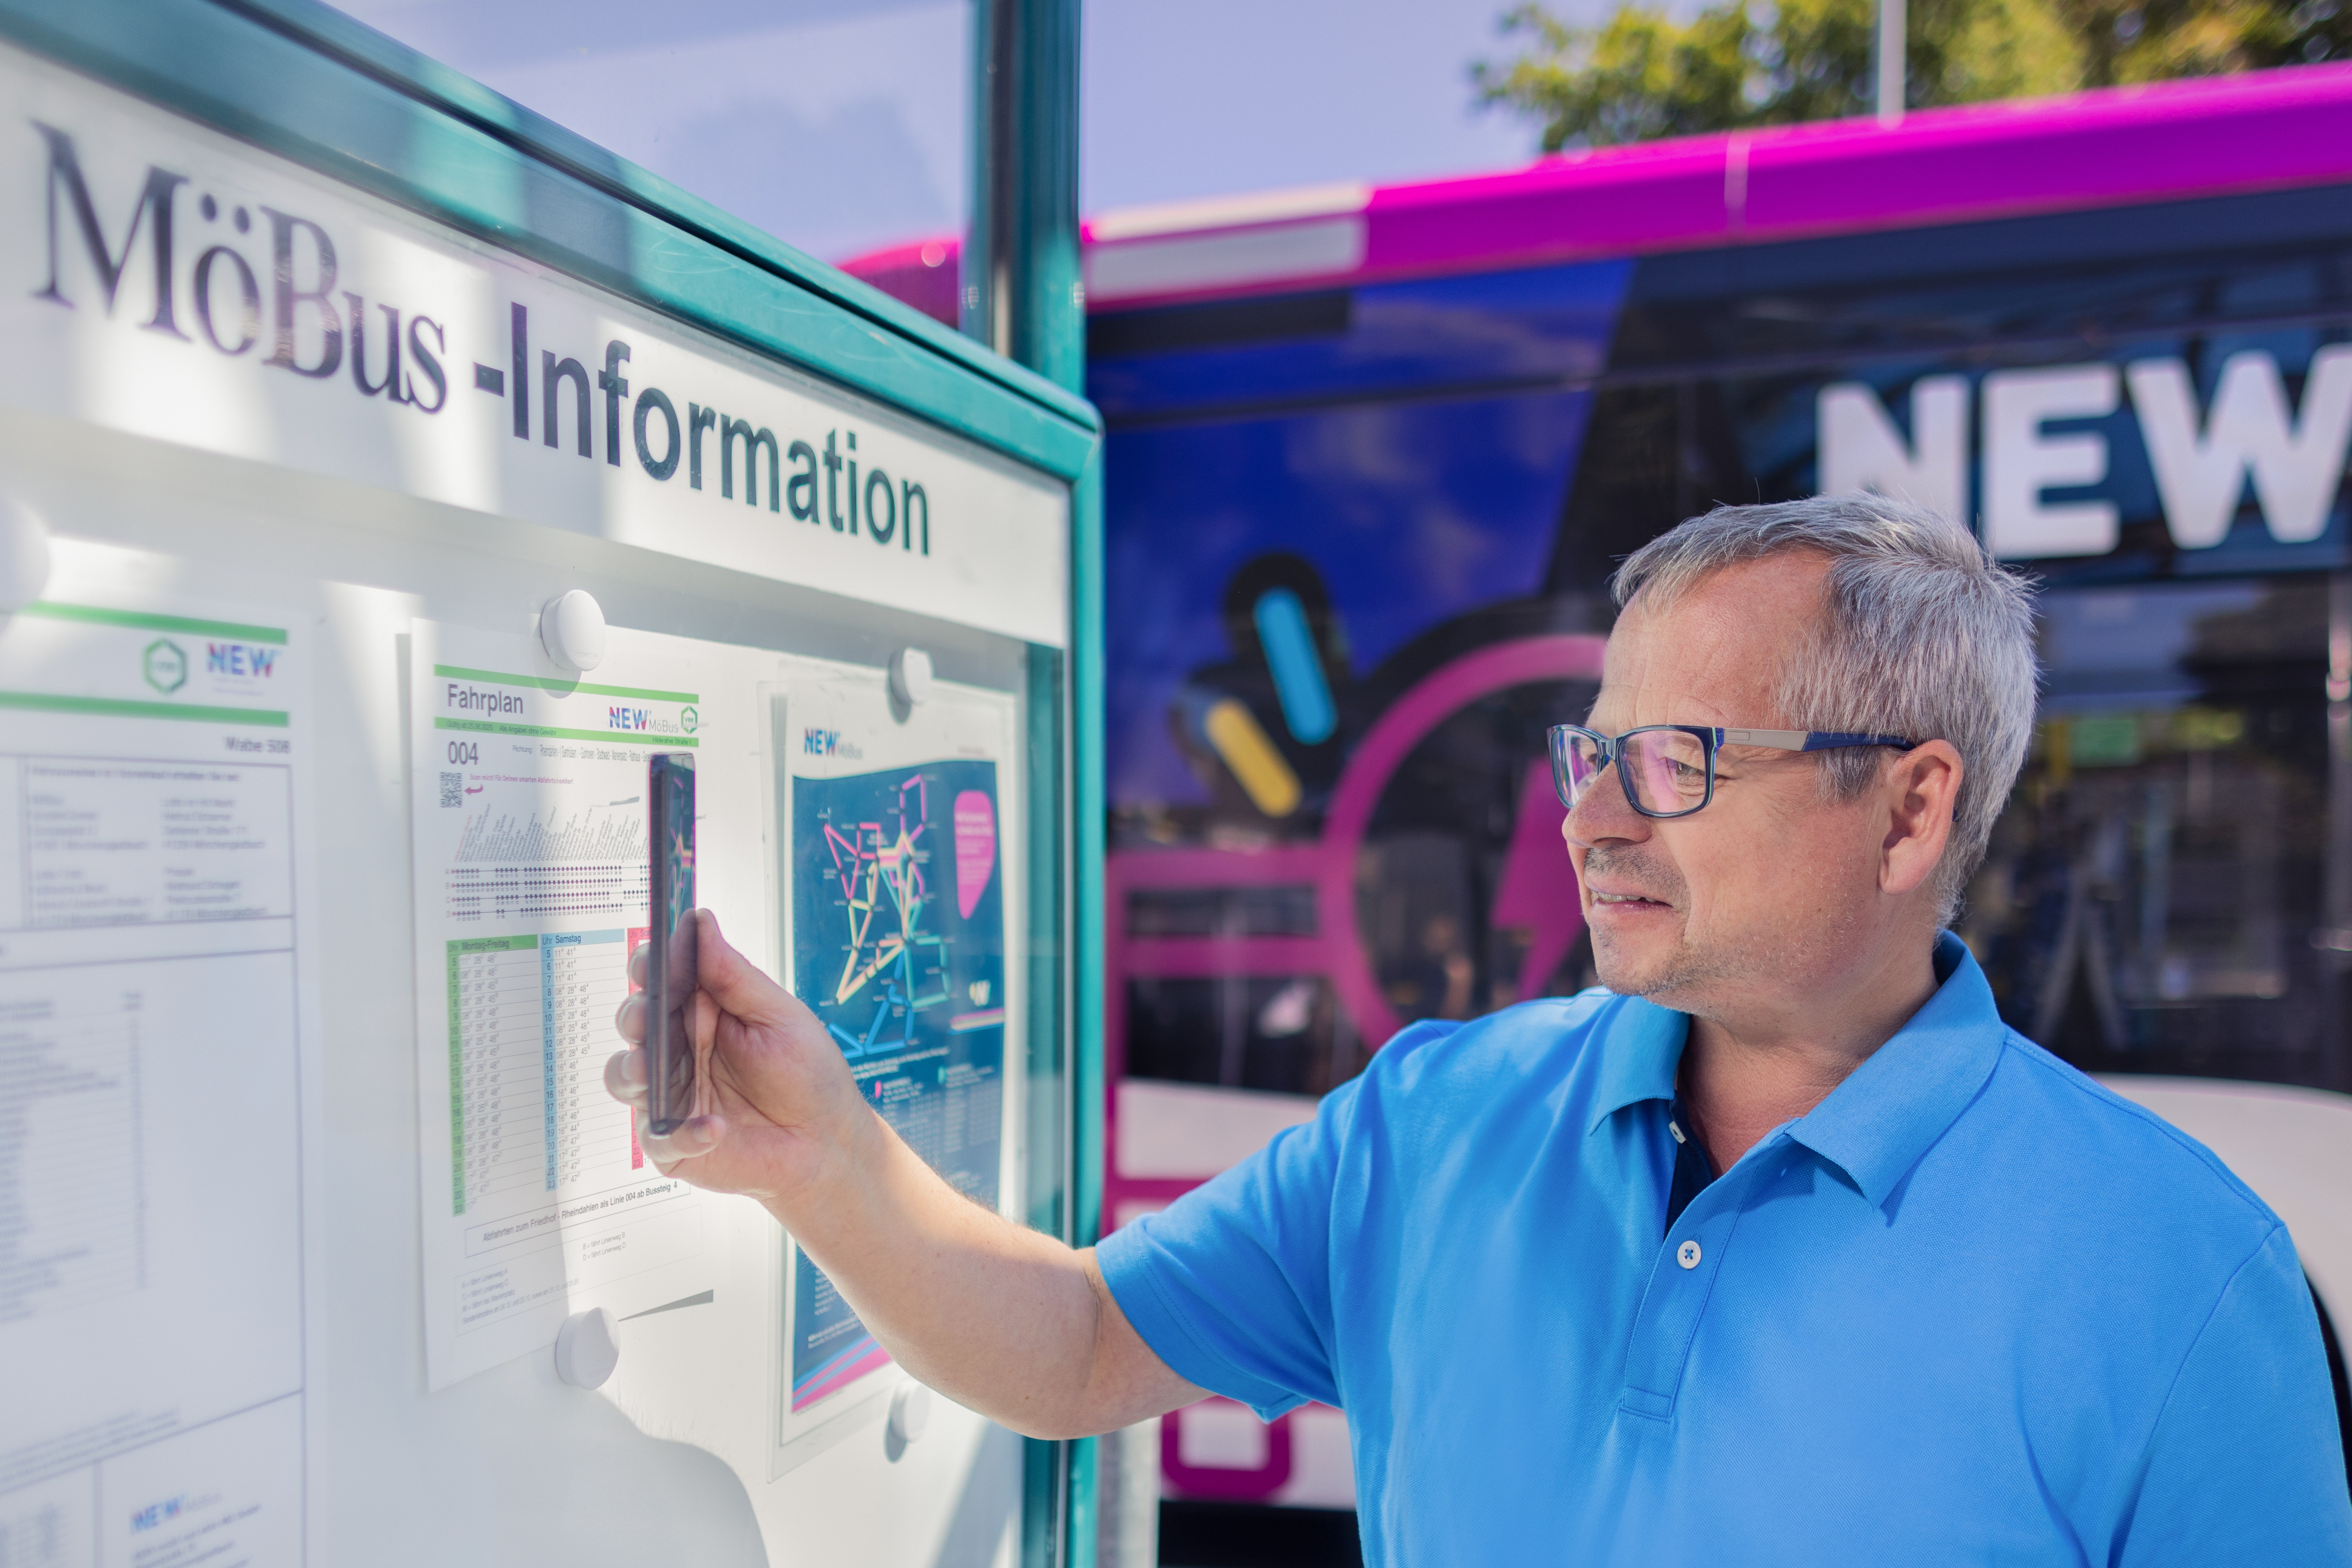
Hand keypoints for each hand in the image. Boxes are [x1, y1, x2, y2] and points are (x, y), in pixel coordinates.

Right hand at [605, 910, 869, 1204]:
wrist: (826, 1140)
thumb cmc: (806, 1074)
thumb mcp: (777, 1017)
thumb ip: (733, 975)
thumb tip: (700, 922)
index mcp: (698, 1014)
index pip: (659, 982)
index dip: (650, 967)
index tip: (654, 959)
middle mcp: (676, 1051)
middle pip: (635, 1023)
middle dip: (635, 1015)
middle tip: (645, 1014)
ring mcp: (670, 1097)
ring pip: (625, 1076)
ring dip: (632, 1070)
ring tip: (650, 1070)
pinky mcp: (674, 1143)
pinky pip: (660, 1137)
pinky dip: (683, 1133)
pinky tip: (715, 1128)